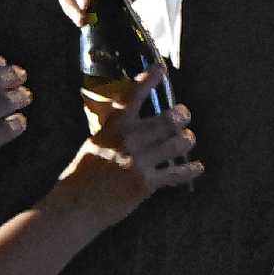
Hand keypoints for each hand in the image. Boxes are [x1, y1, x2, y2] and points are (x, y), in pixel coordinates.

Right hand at [54, 65, 202, 223]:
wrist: (76, 206)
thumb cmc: (82, 175)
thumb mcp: (95, 144)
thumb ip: (114, 131)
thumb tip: (130, 123)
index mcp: (115, 127)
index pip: (133, 96)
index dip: (149, 79)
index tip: (161, 68)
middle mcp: (129, 140)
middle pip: (168, 119)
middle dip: (182, 115)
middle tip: (184, 115)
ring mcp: (138, 161)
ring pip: (177, 143)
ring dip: (186, 140)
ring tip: (187, 139)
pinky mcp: (145, 183)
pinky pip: (176, 173)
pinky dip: (190, 170)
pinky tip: (198, 167)